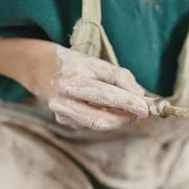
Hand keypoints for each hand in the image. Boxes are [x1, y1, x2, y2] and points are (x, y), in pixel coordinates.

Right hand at [30, 45, 147, 130]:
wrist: (42, 68)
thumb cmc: (76, 65)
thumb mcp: (98, 63)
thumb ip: (121, 77)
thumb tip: (140, 96)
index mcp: (70, 81)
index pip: (104, 96)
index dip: (127, 103)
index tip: (145, 109)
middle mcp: (62, 101)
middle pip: (101, 119)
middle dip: (125, 118)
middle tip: (141, 113)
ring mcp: (61, 114)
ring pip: (98, 125)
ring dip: (118, 120)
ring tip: (129, 110)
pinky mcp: (64, 121)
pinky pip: (92, 124)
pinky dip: (107, 118)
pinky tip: (109, 109)